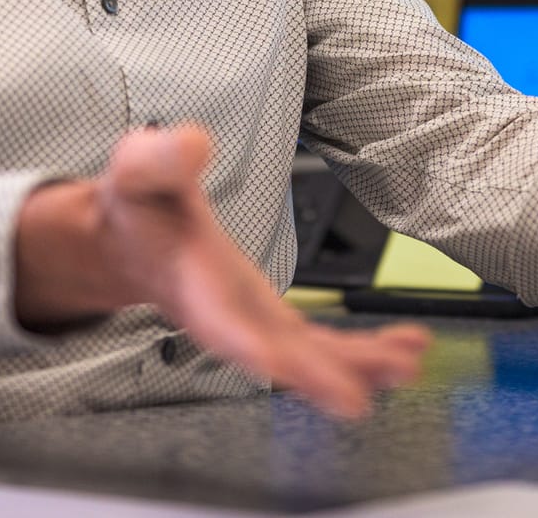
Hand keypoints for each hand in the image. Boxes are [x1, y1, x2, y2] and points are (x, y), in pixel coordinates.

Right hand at [14, 124, 429, 416]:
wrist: (133, 239)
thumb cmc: (138, 207)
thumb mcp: (139, 171)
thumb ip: (160, 160)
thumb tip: (189, 143)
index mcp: (191, 286)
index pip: (218, 321)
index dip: (246, 343)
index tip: (275, 364)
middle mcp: (225, 317)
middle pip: (272, 353)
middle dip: (313, 375)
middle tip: (358, 395)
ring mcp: (253, 324)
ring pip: (305, 355)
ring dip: (354, 366)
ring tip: (404, 365)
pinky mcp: (273, 320)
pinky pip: (320, 344)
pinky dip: (360, 352)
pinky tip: (402, 351)